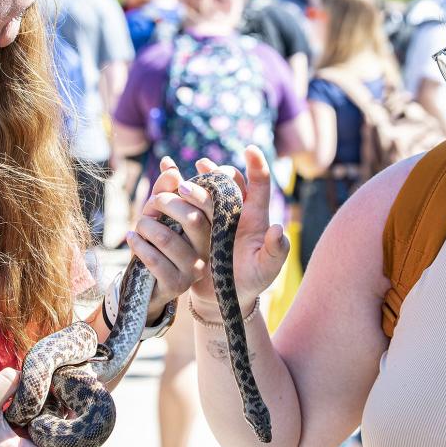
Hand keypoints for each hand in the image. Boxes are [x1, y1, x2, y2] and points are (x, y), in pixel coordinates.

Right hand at [0, 368, 85, 446]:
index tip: (84, 415)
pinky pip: (39, 434)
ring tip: (53, 388)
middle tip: (70, 390)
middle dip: (72, 419)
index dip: (86, 441)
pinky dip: (41, 417)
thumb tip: (31, 370)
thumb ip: (9, 382)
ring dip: (54, 415)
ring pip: (53, 437)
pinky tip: (35, 396)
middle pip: (68, 445)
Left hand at [126, 156, 210, 320]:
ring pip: (166, 238)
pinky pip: (154, 259)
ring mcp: (195, 269)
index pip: (210, 206)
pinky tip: (132, 238)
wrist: (146, 282)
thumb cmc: (157, 242)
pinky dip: (138, 244)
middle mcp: (209, 249)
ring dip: (145, 227)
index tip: (177, 184)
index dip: (194, 190)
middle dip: (163, 204)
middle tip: (151, 204)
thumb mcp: (161, 213)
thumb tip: (168, 163)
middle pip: (190, 218)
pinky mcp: (177, 285)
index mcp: (211, 229)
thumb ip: (165, 189)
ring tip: (138, 227)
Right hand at [160, 146, 288, 315]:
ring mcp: (213, 217)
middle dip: (217, 172)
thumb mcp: (266, 269)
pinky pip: (185, 204)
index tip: (251, 149)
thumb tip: (277, 229)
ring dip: (196, 181)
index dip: (257, 165)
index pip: (259, 184)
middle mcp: (234, 211)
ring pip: (205, 190)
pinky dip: (177, 191)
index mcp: (254, 216)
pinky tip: (168, 185)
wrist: (221, 297)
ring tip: (182, 183)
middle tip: (203, 168)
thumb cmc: (249, 282)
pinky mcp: (193, 226)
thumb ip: (276, 251)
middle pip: (227, 182)